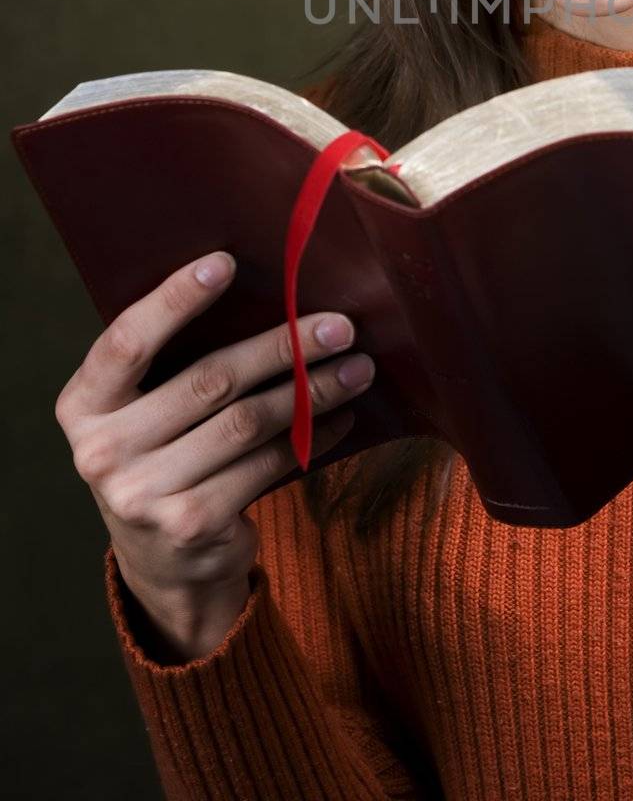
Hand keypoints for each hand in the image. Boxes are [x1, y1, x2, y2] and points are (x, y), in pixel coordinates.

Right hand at [54, 250, 375, 651]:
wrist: (163, 563)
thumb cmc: (164, 455)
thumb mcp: (145, 412)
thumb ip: (175, 364)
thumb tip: (270, 296)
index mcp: (83, 406)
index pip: (126, 342)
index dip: (174, 299)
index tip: (226, 261)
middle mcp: (100, 451)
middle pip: (209, 380)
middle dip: (283, 346)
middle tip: (339, 326)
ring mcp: (141, 494)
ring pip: (247, 422)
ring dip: (312, 391)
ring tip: (357, 367)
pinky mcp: (189, 524)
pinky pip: (266, 465)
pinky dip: (311, 437)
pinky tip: (341, 416)